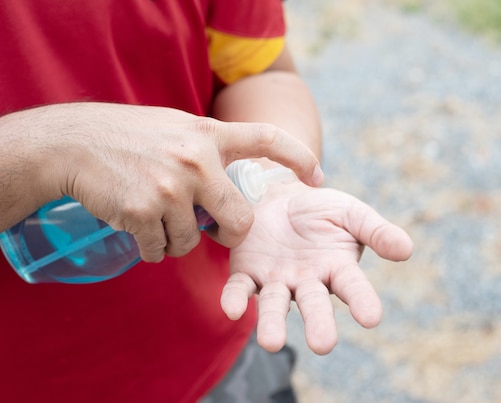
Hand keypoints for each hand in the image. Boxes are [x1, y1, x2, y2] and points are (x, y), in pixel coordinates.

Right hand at [11, 103, 322, 260]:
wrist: (71, 143)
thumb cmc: (127, 136)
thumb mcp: (176, 128)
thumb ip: (207, 152)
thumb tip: (233, 192)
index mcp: (208, 134)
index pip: (267, 138)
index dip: (298, 156)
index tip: (318, 176)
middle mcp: (196, 160)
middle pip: (240, 222)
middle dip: (228, 234)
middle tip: (212, 228)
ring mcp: (171, 188)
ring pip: (193, 242)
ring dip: (177, 239)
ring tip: (153, 214)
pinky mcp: (143, 212)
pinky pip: (161, 251)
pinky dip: (151, 248)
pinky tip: (136, 225)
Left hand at [220, 186, 413, 354]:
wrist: (278, 194)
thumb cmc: (320, 209)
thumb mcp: (352, 213)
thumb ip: (377, 231)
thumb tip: (407, 249)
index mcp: (338, 269)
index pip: (353, 288)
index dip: (362, 301)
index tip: (372, 318)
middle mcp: (308, 282)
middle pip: (314, 304)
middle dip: (318, 324)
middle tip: (323, 344)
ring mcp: (277, 280)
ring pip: (275, 305)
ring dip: (272, 324)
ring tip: (271, 342)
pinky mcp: (247, 273)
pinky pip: (240, 289)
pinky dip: (235, 299)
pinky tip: (233, 310)